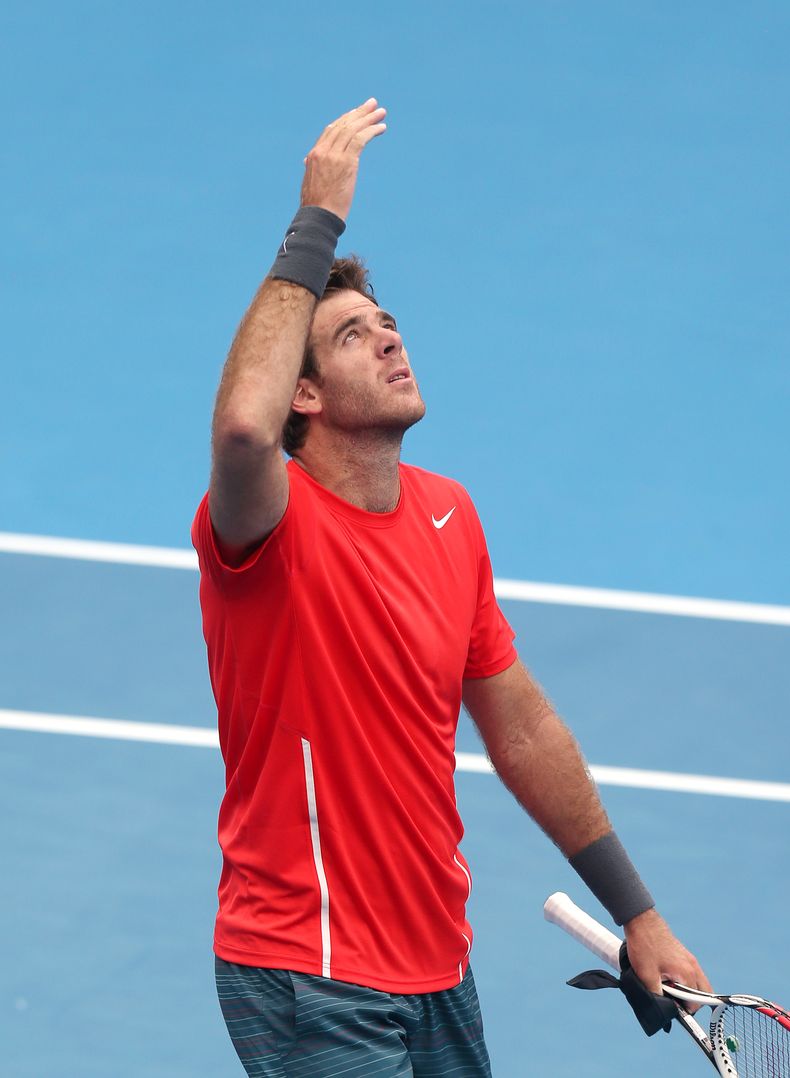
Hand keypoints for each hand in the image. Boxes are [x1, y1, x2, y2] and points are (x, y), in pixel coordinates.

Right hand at [300, 98, 386, 221]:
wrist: (319, 217)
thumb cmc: (317, 207)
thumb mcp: (311, 183)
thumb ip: (314, 169)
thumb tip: (308, 162)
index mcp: (314, 155)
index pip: (331, 130)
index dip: (346, 120)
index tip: (356, 114)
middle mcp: (323, 151)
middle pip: (343, 125)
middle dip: (359, 113)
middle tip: (372, 105)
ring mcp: (334, 155)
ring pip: (353, 129)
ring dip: (369, 119)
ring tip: (381, 113)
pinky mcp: (347, 162)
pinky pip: (361, 139)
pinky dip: (372, 131)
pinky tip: (382, 128)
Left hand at [624, 908, 711, 1010]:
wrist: (641, 921)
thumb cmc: (644, 946)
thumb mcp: (646, 976)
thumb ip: (656, 996)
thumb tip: (662, 1011)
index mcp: (688, 974)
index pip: (695, 1004)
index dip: (683, 1011)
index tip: (671, 1009)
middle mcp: (693, 967)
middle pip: (703, 995)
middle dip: (690, 1002)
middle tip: (672, 1000)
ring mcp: (690, 959)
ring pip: (698, 984)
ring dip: (686, 991)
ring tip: (667, 988)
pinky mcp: (684, 955)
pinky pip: (691, 974)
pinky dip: (683, 980)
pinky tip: (667, 977)